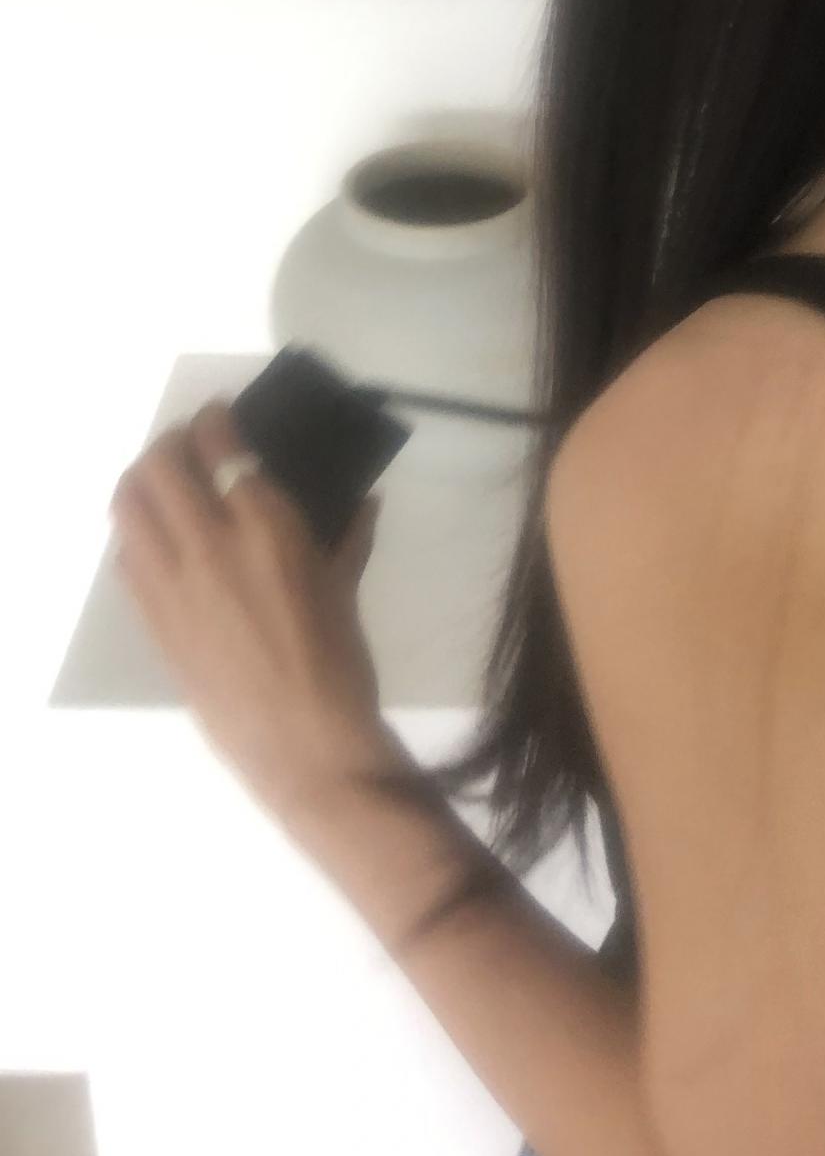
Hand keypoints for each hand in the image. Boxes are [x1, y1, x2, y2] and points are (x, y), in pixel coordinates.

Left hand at [109, 400, 392, 821]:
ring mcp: (173, 582)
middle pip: (162, 465)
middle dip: (171, 442)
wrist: (300, 740)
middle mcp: (210, 543)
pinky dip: (136, 532)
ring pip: (129, 504)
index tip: (219, 415)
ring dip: (141, 480)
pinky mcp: (153, 619)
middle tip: (188, 443)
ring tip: (160, 480)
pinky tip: (156, 537)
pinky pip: (128, 556)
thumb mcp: (346, 587)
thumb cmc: (338, 661)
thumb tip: (365, 500)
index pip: (221, 448)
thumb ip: (350, 535)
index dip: (214, 421)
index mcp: (267, 527)